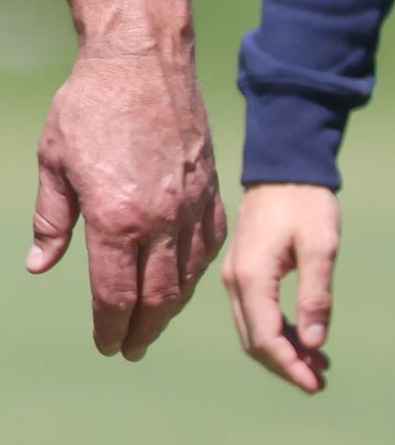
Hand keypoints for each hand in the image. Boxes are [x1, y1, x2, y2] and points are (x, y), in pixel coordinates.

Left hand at [26, 45, 226, 357]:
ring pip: (188, 280)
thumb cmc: (88, 107)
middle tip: (127, 348)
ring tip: (151, 324)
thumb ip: (51, 219)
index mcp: (116, 218)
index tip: (104, 345)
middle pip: (156, 298)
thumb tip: (39, 265)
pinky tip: (182, 283)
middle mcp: (161, 222)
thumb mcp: (53, 161)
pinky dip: (195, 276)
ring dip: (169, 310)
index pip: (115, 294)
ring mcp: (192, 210)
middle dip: (141, 330)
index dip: (109, 325)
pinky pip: (209, 251)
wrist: (142, 63)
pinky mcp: (212, 195)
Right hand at [225, 181, 338, 391]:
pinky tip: (302, 338)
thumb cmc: (304, 204)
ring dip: (282, 352)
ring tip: (318, 364)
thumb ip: (315, 296)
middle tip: (322, 380)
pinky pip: (253, 314)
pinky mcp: (242, 272)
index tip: (317, 385)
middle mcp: (234, 281)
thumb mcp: (320, 248)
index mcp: (251, 277)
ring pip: (252, 330)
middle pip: (253, 340)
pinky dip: (276, 333)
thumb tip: (313, 343)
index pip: (265, 337)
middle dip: (286, 365)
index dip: (290, 366)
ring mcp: (234, 277)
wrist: (281, 170)